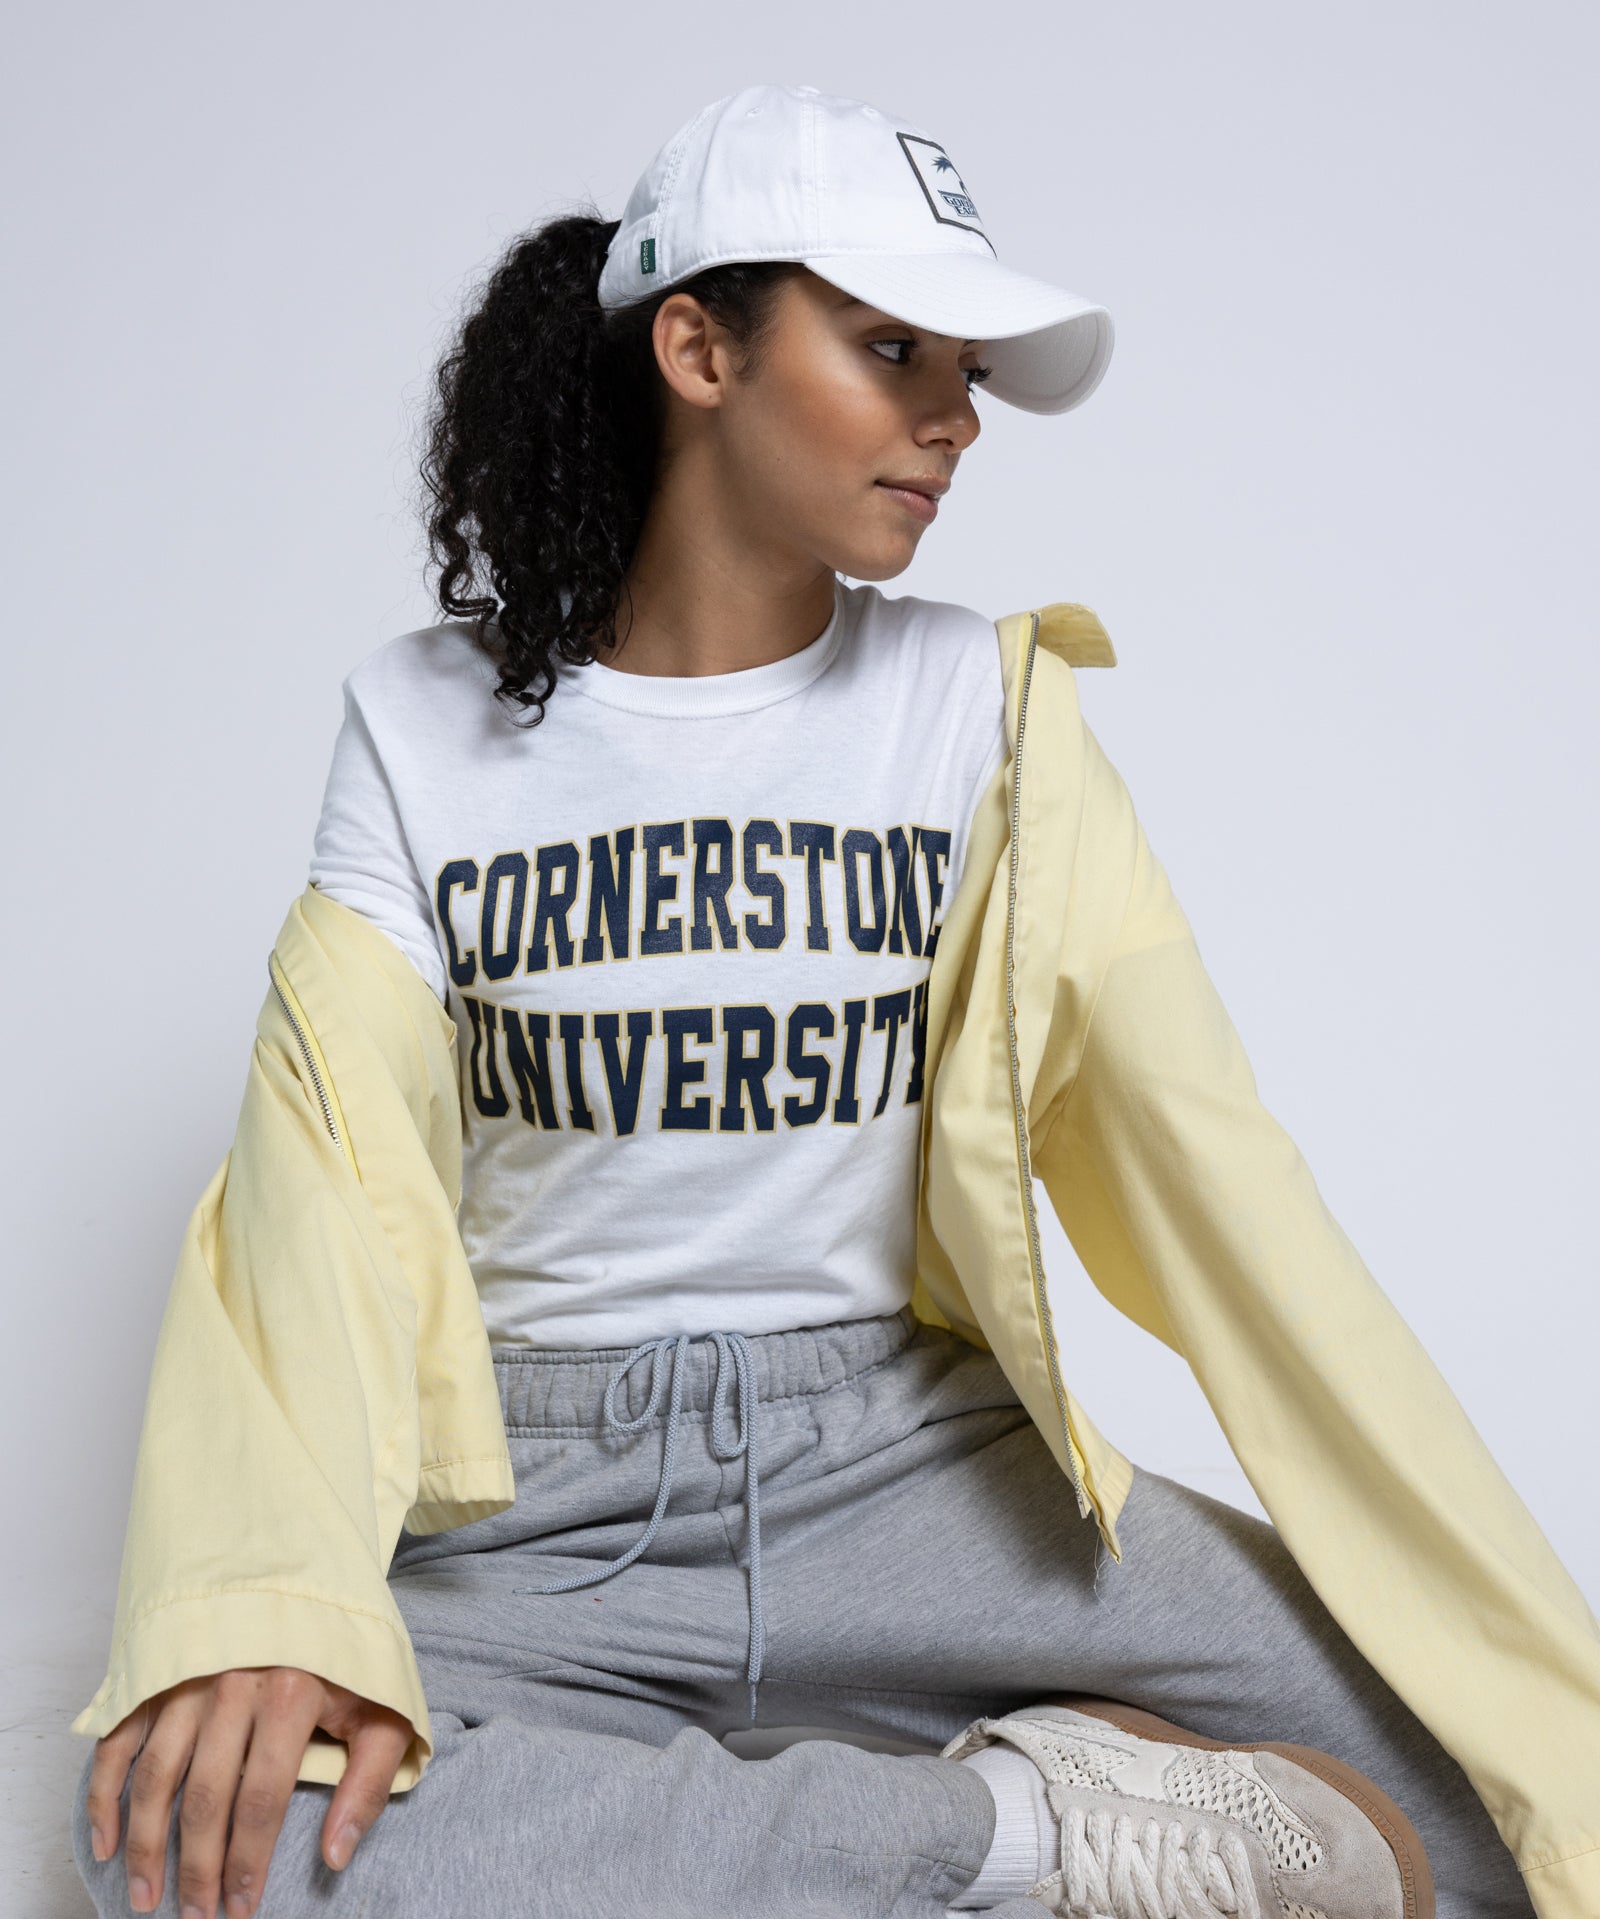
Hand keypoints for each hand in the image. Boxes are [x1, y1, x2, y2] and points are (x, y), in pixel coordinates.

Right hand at [84, 1666, 412, 1916]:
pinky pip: (119, 1741)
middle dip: (197, 1869)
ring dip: (145, 1845)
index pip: (261, 1801)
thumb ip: (366, 1783)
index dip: (248, 1863)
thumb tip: (336, 1857)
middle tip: (196, 1917)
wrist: (308, 1579)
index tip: (242, 1909)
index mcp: (290, 1694)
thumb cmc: (344, 1656)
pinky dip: (104, 1794)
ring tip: (146, 1898)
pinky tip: (104, 1843)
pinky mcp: (157, 1674)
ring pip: (155, 1777)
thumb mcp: (381, 1708)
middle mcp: (232, 1686)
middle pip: (204, 1797)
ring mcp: (188, 1679)